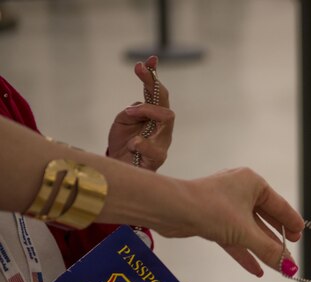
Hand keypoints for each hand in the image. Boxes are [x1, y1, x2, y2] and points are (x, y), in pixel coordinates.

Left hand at [106, 56, 173, 170]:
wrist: (120, 169)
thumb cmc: (122, 144)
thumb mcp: (122, 121)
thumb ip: (132, 111)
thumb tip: (139, 106)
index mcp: (153, 116)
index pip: (156, 93)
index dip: (154, 75)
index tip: (150, 59)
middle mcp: (162, 127)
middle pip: (164, 102)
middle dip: (153, 83)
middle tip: (139, 70)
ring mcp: (162, 142)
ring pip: (166, 119)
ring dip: (147, 111)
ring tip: (129, 114)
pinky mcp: (158, 159)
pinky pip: (156, 149)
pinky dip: (142, 143)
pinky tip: (133, 143)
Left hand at [179, 168, 303, 275]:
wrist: (172, 209)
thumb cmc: (211, 210)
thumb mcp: (246, 233)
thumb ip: (270, 251)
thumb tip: (290, 268)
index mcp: (253, 183)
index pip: (280, 206)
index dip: (291, 223)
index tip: (300, 237)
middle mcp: (240, 190)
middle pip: (265, 218)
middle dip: (276, 240)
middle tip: (289, 254)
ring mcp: (225, 205)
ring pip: (249, 230)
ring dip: (261, 248)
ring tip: (276, 265)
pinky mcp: (212, 219)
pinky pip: (234, 237)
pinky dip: (244, 252)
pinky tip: (255, 269)